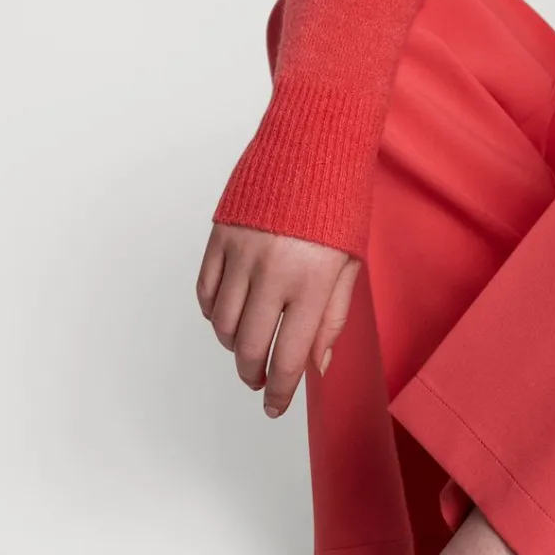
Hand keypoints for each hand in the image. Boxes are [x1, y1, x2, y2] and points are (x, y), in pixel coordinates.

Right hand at [196, 225, 360, 416]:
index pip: (287, 357)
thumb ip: (332, 319)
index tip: (274, 409)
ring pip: (221, 323)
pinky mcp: (220, 237)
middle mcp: (272, 272)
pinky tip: (229, 316)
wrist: (312, 144)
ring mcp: (241, 254)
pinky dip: (212, 312)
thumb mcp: (348, 267)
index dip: (280, 392)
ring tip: (247, 347)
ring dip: (231, 345)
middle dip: (252, 374)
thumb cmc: (338, 206)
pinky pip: (205, 290)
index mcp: (310, 284)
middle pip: (247, 346)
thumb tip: (316, 365)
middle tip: (259, 382)